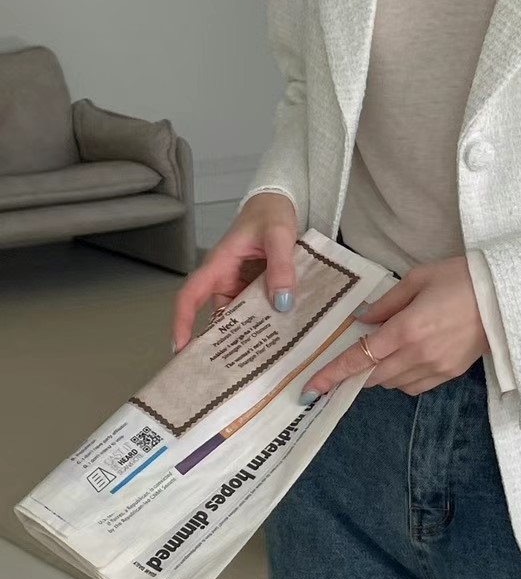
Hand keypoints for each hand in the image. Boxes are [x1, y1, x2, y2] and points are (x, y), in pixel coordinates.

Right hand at [171, 193, 298, 352]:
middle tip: (224, 375)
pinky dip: (263, 327)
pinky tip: (276, 345)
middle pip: (216, 316)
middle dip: (218, 344)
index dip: (182, 321)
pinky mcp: (256, 291)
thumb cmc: (272, 214)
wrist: (280, 204)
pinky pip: (256, 312)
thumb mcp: (279, 236)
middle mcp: (225, 280)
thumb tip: (281, 303)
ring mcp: (241, 287)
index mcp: (219, 265)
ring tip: (253, 368)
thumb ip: (281, 266)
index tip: (180, 348)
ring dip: (246, 338)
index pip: (190, 295)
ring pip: (238, 318)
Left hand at [300, 256, 490, 399]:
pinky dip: (402, 378)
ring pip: (392, 384)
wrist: (507, 297)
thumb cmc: (461, 278)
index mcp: (406, 329)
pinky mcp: (449, 374)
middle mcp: (418, 355)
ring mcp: (435, 368)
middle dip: (356, 372)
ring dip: (380, 373)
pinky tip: (407, 358)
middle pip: (372, 376)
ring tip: (386, 350)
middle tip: (347, 360)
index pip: (359, 359)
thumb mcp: (418, 279)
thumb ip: (386, 302)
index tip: (310, 389)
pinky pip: (414, 386)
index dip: (332, 375)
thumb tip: (363, 320)